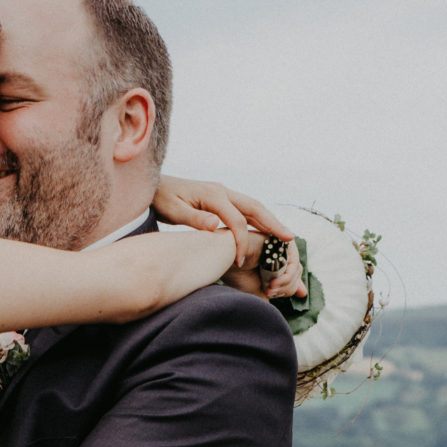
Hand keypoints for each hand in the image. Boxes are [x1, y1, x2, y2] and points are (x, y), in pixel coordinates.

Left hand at [153, 178, 291, 269]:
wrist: (156, 186)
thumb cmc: (162, 200)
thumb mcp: (174, 212)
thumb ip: (195, 220)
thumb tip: (215, 225)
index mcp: (213, 195)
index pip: (237, 220)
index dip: (242, 241)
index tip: (241, 261)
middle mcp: (223, 191)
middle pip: (255, 208)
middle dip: (273, 224)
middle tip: (290, 239)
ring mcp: (224, 193)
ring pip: (254, 207)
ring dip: (270, 221)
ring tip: (284, 236)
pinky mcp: (222, 198)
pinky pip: (246, 209)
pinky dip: (259, 219)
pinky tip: (265, 231)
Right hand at [224, 237, 306, 300]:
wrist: (223, 260)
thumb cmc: (235, 273)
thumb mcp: (257, 290)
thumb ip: (277, 292)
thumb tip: (301, 294)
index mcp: (273, 262)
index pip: (292, 277)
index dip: (288, 289)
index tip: (270, 295)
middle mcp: (277, 253)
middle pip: (296, 274)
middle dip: (286, 289)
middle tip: (269, 293)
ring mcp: (279, 246)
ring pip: (296, 269)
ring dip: (285, 284)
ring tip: (269, 289)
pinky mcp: (279, 241)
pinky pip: (293, 261)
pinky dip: (287, 276)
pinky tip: (273, 282)